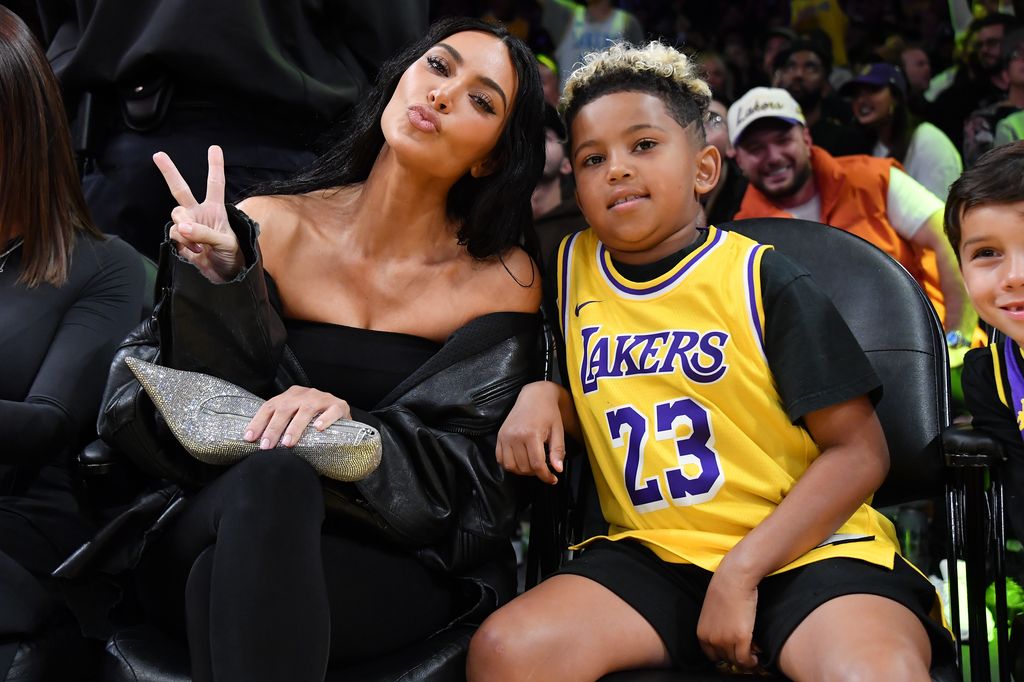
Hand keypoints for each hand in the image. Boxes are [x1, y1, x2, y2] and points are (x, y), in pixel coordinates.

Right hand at [153, 145, 241, 282]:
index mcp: (215, 209)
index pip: (215, 184)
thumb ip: (205, 233)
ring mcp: (187, 225)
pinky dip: (184, 244)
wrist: (224, 276)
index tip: (214, 148)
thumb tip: (183, 226)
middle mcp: (198, 213)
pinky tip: (195, 253)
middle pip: (180, 190)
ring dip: (186, 230)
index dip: (215, 166)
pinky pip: (174, 235)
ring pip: (176, 217)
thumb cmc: (232, 256)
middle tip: (158, 155)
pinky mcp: (179, 240)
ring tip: (201, 246)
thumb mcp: (226, 243)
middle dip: (169, 172)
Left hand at [243, 386, 351, 449]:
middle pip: (284, 409)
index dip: (258, 422)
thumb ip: (280, 426)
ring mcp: (321, 398)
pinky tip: (318, 428)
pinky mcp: (339, 405)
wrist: (340, 413)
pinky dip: (325, 419)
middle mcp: (303, 394)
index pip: (269, 407)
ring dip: (295, 427)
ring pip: (305, 410)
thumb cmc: (313, 420)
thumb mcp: (293, 419)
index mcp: (289, 397)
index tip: (249, 438)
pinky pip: (332, 411)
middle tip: (266, 446)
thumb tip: (259, 446)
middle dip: (274, 428)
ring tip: (288, 442)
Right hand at [496, 381, 566, 484]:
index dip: (545, 476)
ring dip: (522, 470)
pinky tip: (520, 460)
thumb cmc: (548, 412)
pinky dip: (510, 464)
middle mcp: (515, 436)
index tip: (552, 479)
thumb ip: (557, 451)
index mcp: (531, 434)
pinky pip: (500, 459)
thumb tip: (558, 470)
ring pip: (510, 466)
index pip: (537, 464)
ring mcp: (505, 436)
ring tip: (532, 464)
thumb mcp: (558, 431)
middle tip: (544, 468)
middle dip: (536, 472)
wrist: (534, 396)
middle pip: (524, 467)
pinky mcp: (499, 436)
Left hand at [696, 561, 761, 672]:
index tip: (732, 653)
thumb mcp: (712, 612)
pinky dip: (752, 662)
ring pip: (736, 661)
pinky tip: (756, 658)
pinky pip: (745, 660)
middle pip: (725, 658)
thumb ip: (714, 626)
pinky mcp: (741, 639)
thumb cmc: (724, 590)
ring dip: (745, 661)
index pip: (711, 655)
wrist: (733, 580)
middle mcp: (712, 639)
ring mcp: (726, 641)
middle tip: (745, 652)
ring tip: (752, 656)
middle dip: (735, 656)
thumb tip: (725, 636)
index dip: (723, 655)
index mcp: (702, 633)